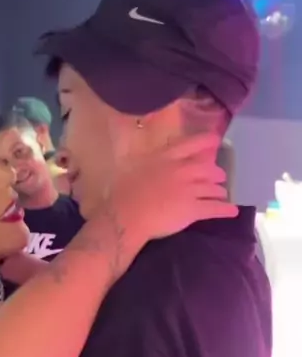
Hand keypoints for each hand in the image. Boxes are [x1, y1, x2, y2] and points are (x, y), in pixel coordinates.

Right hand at [104, 133, 236, 241]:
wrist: (127, 216)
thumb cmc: (123, 193)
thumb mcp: (133, 167)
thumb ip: (147, 163)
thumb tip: (149, 163)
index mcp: (166, 158)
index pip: (191, 145)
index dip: (206, 142)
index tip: (216, 140)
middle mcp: (182, 170)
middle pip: (209, 169)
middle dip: (216, 174)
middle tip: (219, 177)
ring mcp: (190, 190)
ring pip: (214, 188)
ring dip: (220, 191)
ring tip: (223, 195)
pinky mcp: (194, 209)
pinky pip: (215, 208)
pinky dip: (226, 210)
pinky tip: (232, 211)